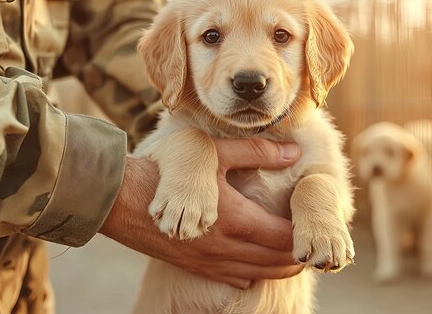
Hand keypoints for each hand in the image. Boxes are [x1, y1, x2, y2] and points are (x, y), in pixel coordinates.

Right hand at [100, 138, 302, 287]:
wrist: (119, 197)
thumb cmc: (166, 169)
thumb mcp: (214, 152)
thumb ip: (257, 152)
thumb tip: (294, 151)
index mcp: (236, 219)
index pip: (283, 238)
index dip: (302, 235)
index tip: (312, 226)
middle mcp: (226, 247)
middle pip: (274, 262)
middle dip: (296, 257)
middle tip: (310, 246)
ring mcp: (208, 261)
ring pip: (255, 274)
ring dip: (277, 268)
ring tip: (291, 257)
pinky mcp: (194, 266)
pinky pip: (232, 279)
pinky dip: (251, 274)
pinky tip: (255, 264)